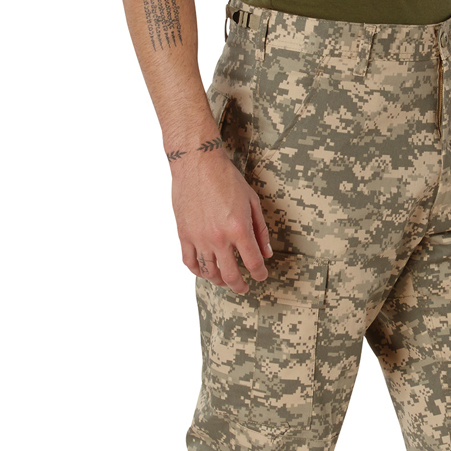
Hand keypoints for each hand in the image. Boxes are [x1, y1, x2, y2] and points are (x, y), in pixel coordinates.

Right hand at [171, 150, 271, 293]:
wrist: (197, 162)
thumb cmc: (227, 178)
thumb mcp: (252, 202)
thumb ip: (260, 230)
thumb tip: (266, 253)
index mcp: (239, 229)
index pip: (253, 263)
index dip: (260, 274)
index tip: (261, 276)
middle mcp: (219, 238)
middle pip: (231, 276)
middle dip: (240, 286)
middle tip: (244, 288)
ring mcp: (199, 238)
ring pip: (209, 273)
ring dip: (219, 281)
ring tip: (225, 280)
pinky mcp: (184, 234)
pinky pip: (190, 262)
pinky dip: (198, 271)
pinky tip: (206, 271)